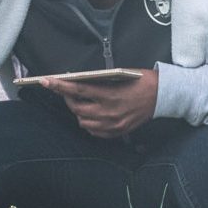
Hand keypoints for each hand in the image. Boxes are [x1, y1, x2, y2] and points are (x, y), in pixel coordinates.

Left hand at [43, 68, 160, 137]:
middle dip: (67, 98)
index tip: (45, 81)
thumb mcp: (120, 75)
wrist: (163, 96)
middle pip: (77, 109)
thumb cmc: (142, 81)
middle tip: (65, 90)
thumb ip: (99, 82)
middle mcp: (109, 112)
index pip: (77, 90)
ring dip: (78, 112)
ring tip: (80, 102)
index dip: (59, 86)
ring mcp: (113, 124)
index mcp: (110, 95)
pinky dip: (89, 123)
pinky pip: (95, 132)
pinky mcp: (118, 132)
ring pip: (83, 122)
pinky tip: (91, 114)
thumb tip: (79, 83)